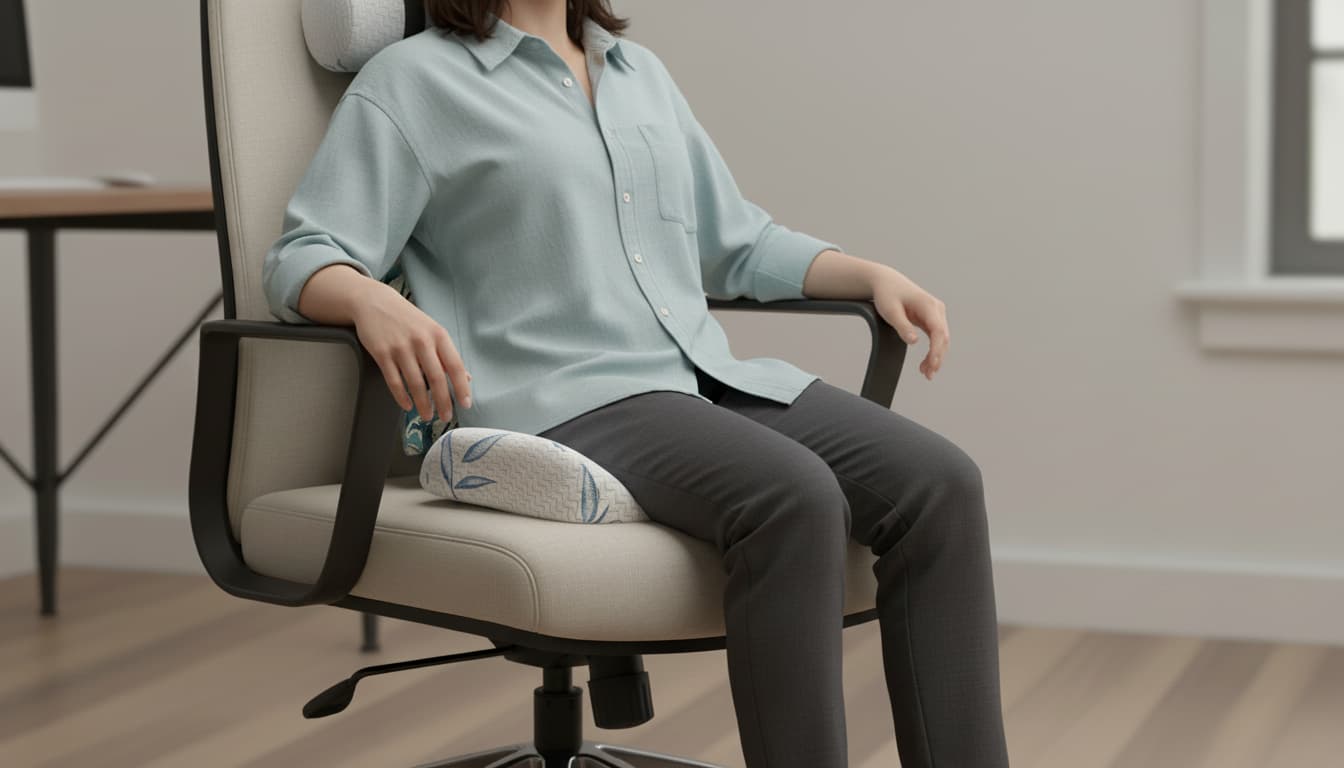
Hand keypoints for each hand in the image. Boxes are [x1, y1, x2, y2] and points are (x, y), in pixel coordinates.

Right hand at [350, 280, 472, 420]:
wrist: (374, 302)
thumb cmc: (407, 319)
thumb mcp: (432, 330)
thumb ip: (447, 354)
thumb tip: (466, 378)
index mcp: (438, 335)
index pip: (455, 366)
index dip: (461, 388)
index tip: (465, 404)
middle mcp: (421, 341)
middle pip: (436, 378)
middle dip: (443, 402)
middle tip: (446, 417)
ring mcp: (401, 347)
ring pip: (415, 383)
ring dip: (423, 404)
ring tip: (427, 415)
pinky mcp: (382, 353)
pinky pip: (394, 381)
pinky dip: (402, 397)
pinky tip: (407, 405)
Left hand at [870, 269, 949, 379]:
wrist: (886, 282)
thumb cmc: (887, 294)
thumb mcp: (890, 311)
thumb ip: (902, 326)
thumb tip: (914, 342)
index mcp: (928, 305)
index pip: (938, 331)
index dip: (937, 350)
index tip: (932, 365)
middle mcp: (936, 309)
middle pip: (943, 337)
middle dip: (937, 357)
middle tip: (928, 375)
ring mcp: (935, 313)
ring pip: (942, 339)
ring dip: (936, 357)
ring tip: (926, 373)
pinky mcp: (931, 318)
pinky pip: (936, 338)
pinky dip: (933, 351)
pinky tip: (926, 364)